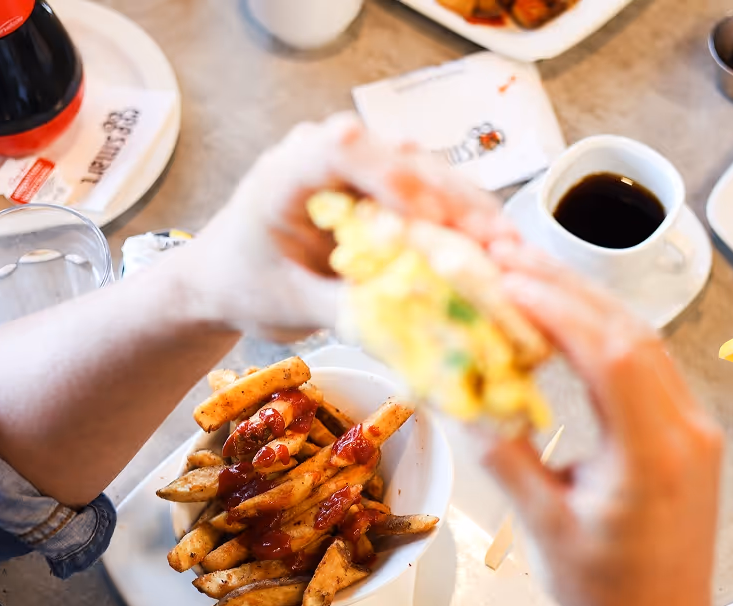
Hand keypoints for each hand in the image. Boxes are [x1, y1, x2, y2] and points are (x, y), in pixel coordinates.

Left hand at [177, 113, 516, 338]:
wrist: (225, 280)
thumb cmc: (244, 285)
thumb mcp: (287, 305)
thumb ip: (341, 309)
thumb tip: (404, 329)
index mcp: (289, 169)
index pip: (344, 148)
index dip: (394, 176)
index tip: (430, 217)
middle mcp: (329, 155)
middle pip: (402, 159)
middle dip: (452, 202)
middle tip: (496, 243)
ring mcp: (360, 170)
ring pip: (427, 175)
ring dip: (468, 213)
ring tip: (508, 252)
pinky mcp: (383, 192)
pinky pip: (430, 200)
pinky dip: (462, 227)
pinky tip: (493, 252)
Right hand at [484, 243, 722, 605]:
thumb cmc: (608, 594)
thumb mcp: (545, 529)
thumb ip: (506, 461)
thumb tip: (465, 402)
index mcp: (654, 457)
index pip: (613, 357)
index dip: (561, 310)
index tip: (512, 282)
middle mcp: (685, 433)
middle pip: (632, 334)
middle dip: (569, 290)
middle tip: (514, 258)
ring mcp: (693, 430)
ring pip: (645, 342)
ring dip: (589, 305)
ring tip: (534, 276)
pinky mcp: (687, 433)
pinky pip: (650, 365)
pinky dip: (606, 333)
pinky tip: (572, 321)